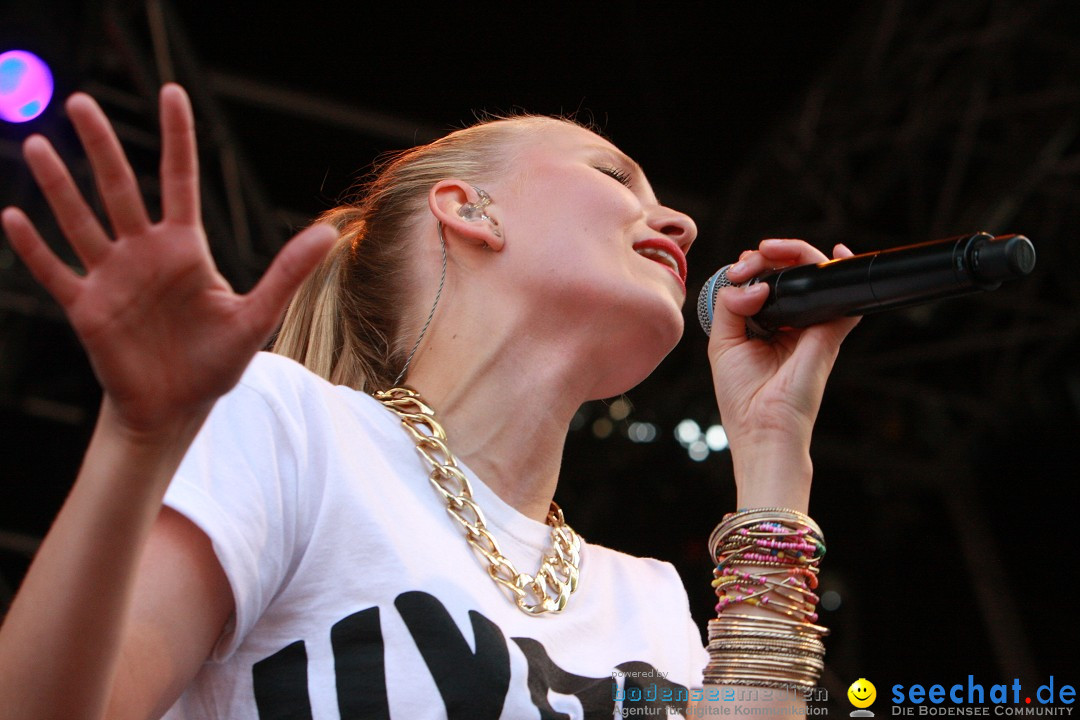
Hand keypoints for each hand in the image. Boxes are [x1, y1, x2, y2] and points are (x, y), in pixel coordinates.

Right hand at [2, 85, 336, 436]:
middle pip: (119, 188)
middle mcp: (145, 253)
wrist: (176, 408)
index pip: (178, 180)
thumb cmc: (216, 362)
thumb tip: (330, 232)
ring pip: (81, 221)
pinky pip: (55, 271)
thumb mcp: (256, 316)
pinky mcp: (87, 308)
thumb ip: (287, 272)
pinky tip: (12, 215)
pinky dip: (34, 248)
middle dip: (101, 146)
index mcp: (185, 249)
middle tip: (79, 102)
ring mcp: (112, 277)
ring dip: (58, 186)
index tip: (172, 92)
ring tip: (38, 145)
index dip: (176, 137)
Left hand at [707, 239, 858, 508]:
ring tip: (770, 252)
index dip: (750, 267)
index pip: (762, 284)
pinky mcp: (829, 334)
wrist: (764, 429)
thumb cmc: (743, 397)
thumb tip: (751, 283)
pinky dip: (841, 271)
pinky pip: (842, 297)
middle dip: (768, 256)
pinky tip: (835, 254)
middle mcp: (790, 324)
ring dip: (794, 254)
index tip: (736, 269)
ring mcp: (811, 327)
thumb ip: (729, 306)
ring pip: (812, 276)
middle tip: (750, 258)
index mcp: (763, 327)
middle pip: (787, 275)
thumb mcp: (723, 344)